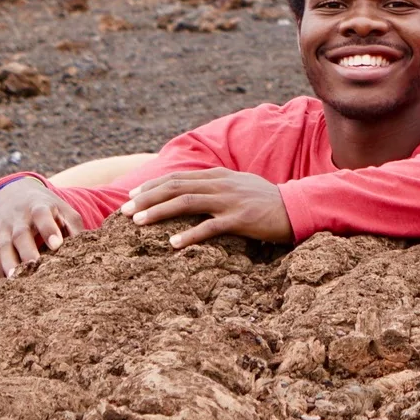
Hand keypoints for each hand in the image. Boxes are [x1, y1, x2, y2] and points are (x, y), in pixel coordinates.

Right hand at [0, 177, 84, 280]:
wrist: (11, 195)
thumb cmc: (46, 209)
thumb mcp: (62, 210)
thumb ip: (74, 227)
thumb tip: (88, 248)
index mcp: (38, 207)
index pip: (42, 215)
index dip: (49, 229)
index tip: (57, 245)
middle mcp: (16, 218)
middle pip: (20, 235)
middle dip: (27, 251)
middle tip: (34, 267)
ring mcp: (0, 229)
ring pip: (2, 248)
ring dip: (7, 265)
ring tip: (15, 281)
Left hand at [123, 168, 292, 248]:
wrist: (296, 207)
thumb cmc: (265, 201)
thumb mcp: (238, 186)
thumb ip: (215, 186)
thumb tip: (189, 192)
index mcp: (219, 176)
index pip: (178, 177)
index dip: (152, 186)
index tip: (130, 196)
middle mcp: (221, 184)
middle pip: (176, 187)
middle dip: (146, 198)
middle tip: (123, 211)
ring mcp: (230, 201)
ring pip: (186, 203)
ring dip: (159, 212)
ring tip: (137, 222)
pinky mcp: (241, 219)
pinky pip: (210, 227)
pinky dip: (189, 235)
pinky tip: (172, 243)